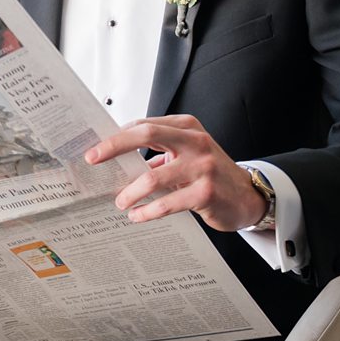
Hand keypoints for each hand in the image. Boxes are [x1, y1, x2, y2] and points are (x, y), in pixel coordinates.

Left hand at [84, 114, 264, 232]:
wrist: (247, 196)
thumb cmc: (209, 174)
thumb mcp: (186, 154)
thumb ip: (158, 152)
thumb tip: (116, 160)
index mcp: (187, 127)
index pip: (144, 124)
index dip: (116, 135)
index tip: (95, 148)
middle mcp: (196, 141)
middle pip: (145, 135)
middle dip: (113, 146)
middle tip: (93, 159)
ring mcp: (202, 166)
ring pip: (151, 177)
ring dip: (129, 192)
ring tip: (120, 202)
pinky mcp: (206, 192)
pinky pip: (166, 203)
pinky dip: (146, 211)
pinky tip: (137, 216)